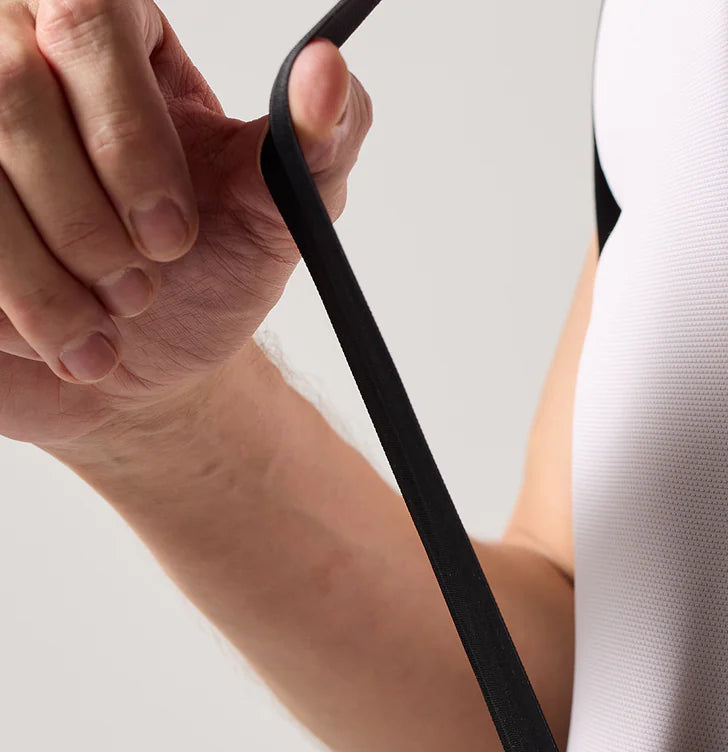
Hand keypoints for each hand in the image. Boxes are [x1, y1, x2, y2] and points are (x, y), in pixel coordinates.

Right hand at [0, 0, 371, 451]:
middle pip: (9, 83)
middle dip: (84, 219)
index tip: (172, 235)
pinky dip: (7, 314)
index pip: (87, 12)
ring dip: (43, 277)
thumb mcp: (276, 211)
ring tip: (102, 330)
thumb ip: (318, 140)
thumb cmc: (201, 276)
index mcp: (104, 26)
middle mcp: (12, 46)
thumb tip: (328, 69)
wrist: (141, 373)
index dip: (126, 135)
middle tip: (139, 289)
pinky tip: (52, 341)